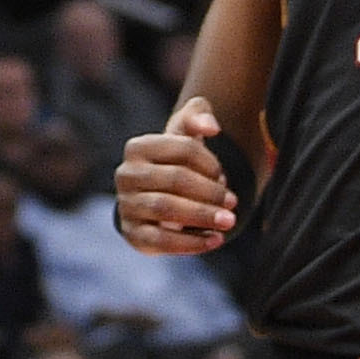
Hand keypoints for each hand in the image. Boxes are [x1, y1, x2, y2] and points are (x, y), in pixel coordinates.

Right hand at [116, 99, 236, 254]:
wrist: (159, 198)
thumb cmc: (177, 162)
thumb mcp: (187, 133)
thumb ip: (199, 115)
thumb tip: (211, 127)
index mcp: (138, 147)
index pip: (183, 148)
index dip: (210, 162)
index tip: (224, 175)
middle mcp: (126, 175)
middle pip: (174, 179)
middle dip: (209, 192)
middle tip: (233, 203)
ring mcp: (126, 205)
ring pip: (165, 209)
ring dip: (202, 216)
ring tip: (229, 221)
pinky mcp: (132, 234)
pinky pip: (161, 241)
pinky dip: (191, 243)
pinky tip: (215, 240)